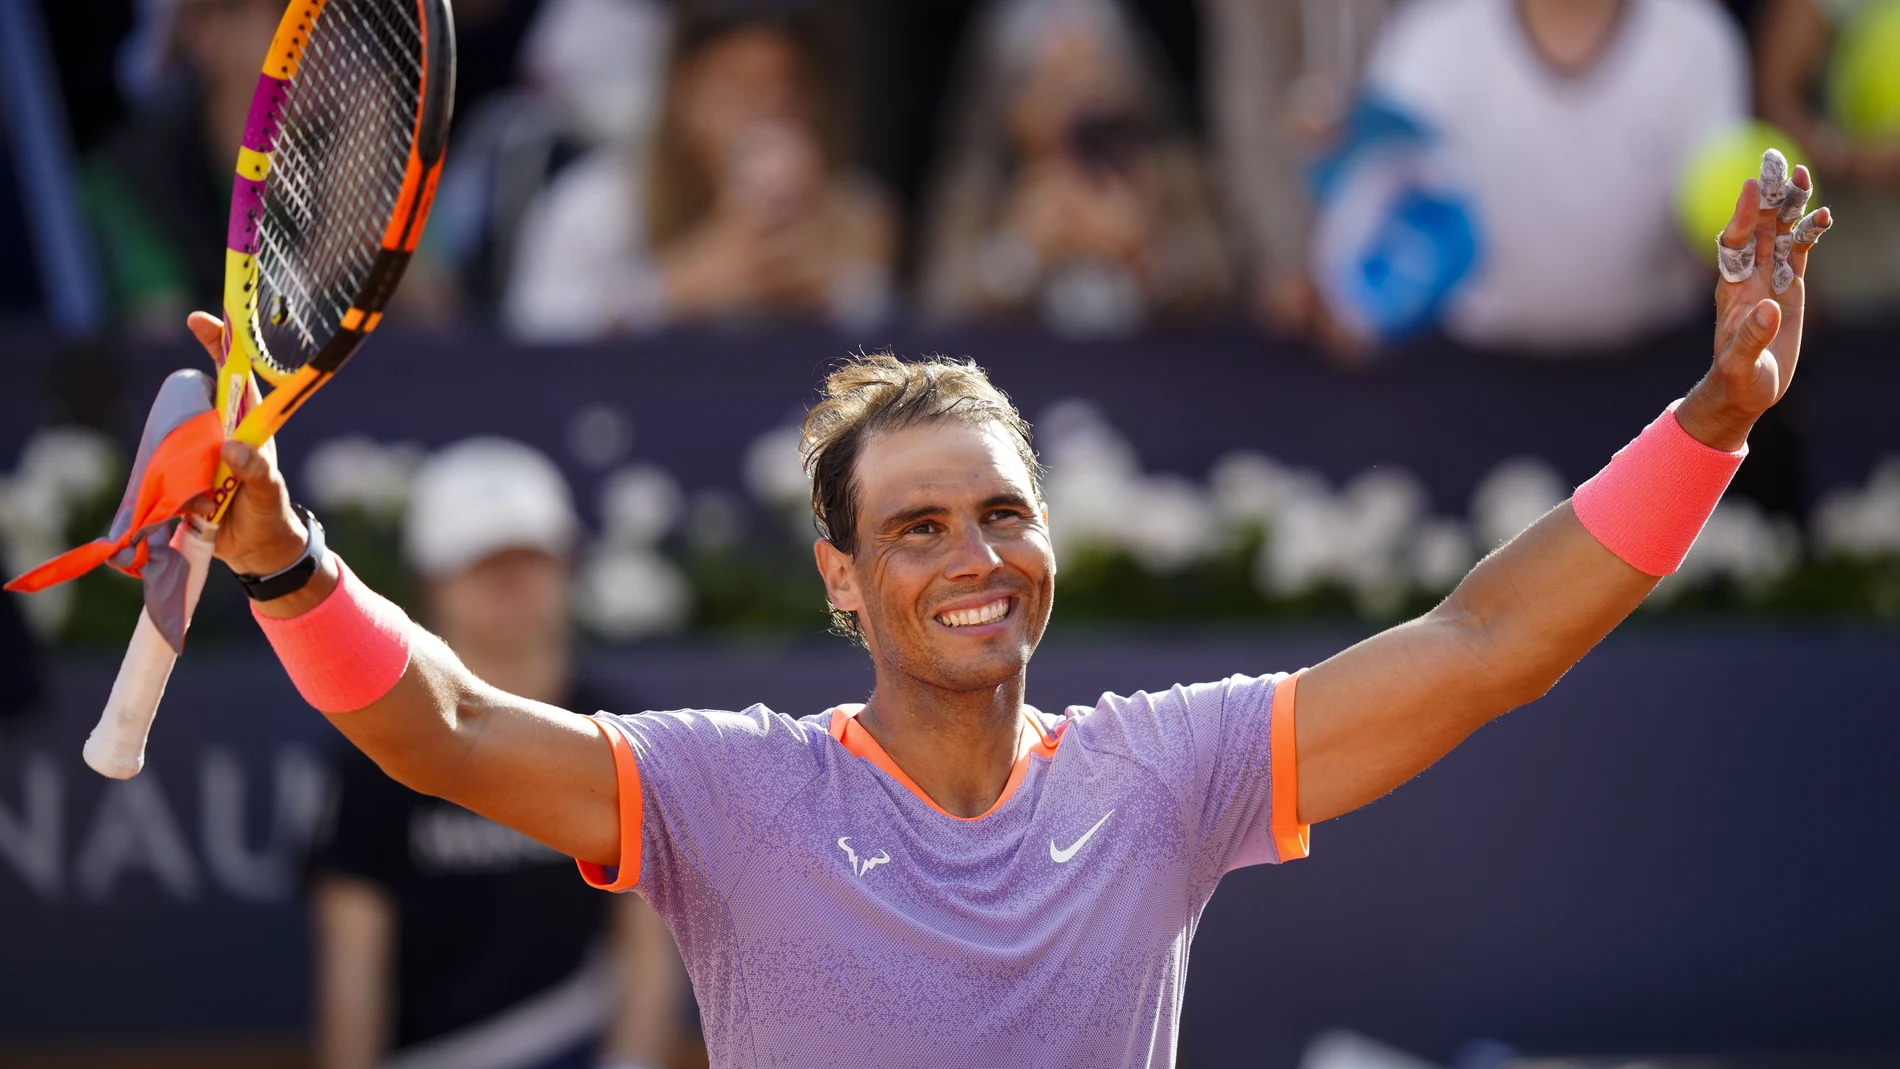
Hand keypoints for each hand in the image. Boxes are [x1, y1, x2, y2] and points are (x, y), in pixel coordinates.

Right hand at [179, 312, 307, 576]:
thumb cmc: (268, 513)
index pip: (234, 374)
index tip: (199, 319)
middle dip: (185, 415)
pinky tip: (198, 511)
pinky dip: (170, 487)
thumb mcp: (268, 494)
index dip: (219, 343)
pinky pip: (163, 469)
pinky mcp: (180, 472)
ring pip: (174, 436)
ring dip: (183, 466)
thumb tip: (235, 450)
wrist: (254, 550)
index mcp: (247, 423)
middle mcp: (221, 430)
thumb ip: (257, 473)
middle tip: (207, 456)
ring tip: (214, 499)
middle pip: (193, 401)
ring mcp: (199, 450)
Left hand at [1677, 167, 1830, 451]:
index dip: (1742, 215)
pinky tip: (1824, 215)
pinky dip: (1811, 233)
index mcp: (1732, 289)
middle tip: (1778, 163)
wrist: (1747, 389)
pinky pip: (1800, 252)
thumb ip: (1754, 336)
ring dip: (1791, 206)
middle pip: (1759, 228)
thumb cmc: (1737, 378)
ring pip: (1782, 233)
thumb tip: (1769, 308)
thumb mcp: (1742, 361)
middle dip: (1768, 197)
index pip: (1734, 243)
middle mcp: (1749, 276)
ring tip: (1803, 175)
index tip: (1751, 187)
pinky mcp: (1790, 285)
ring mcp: (1770, 278)